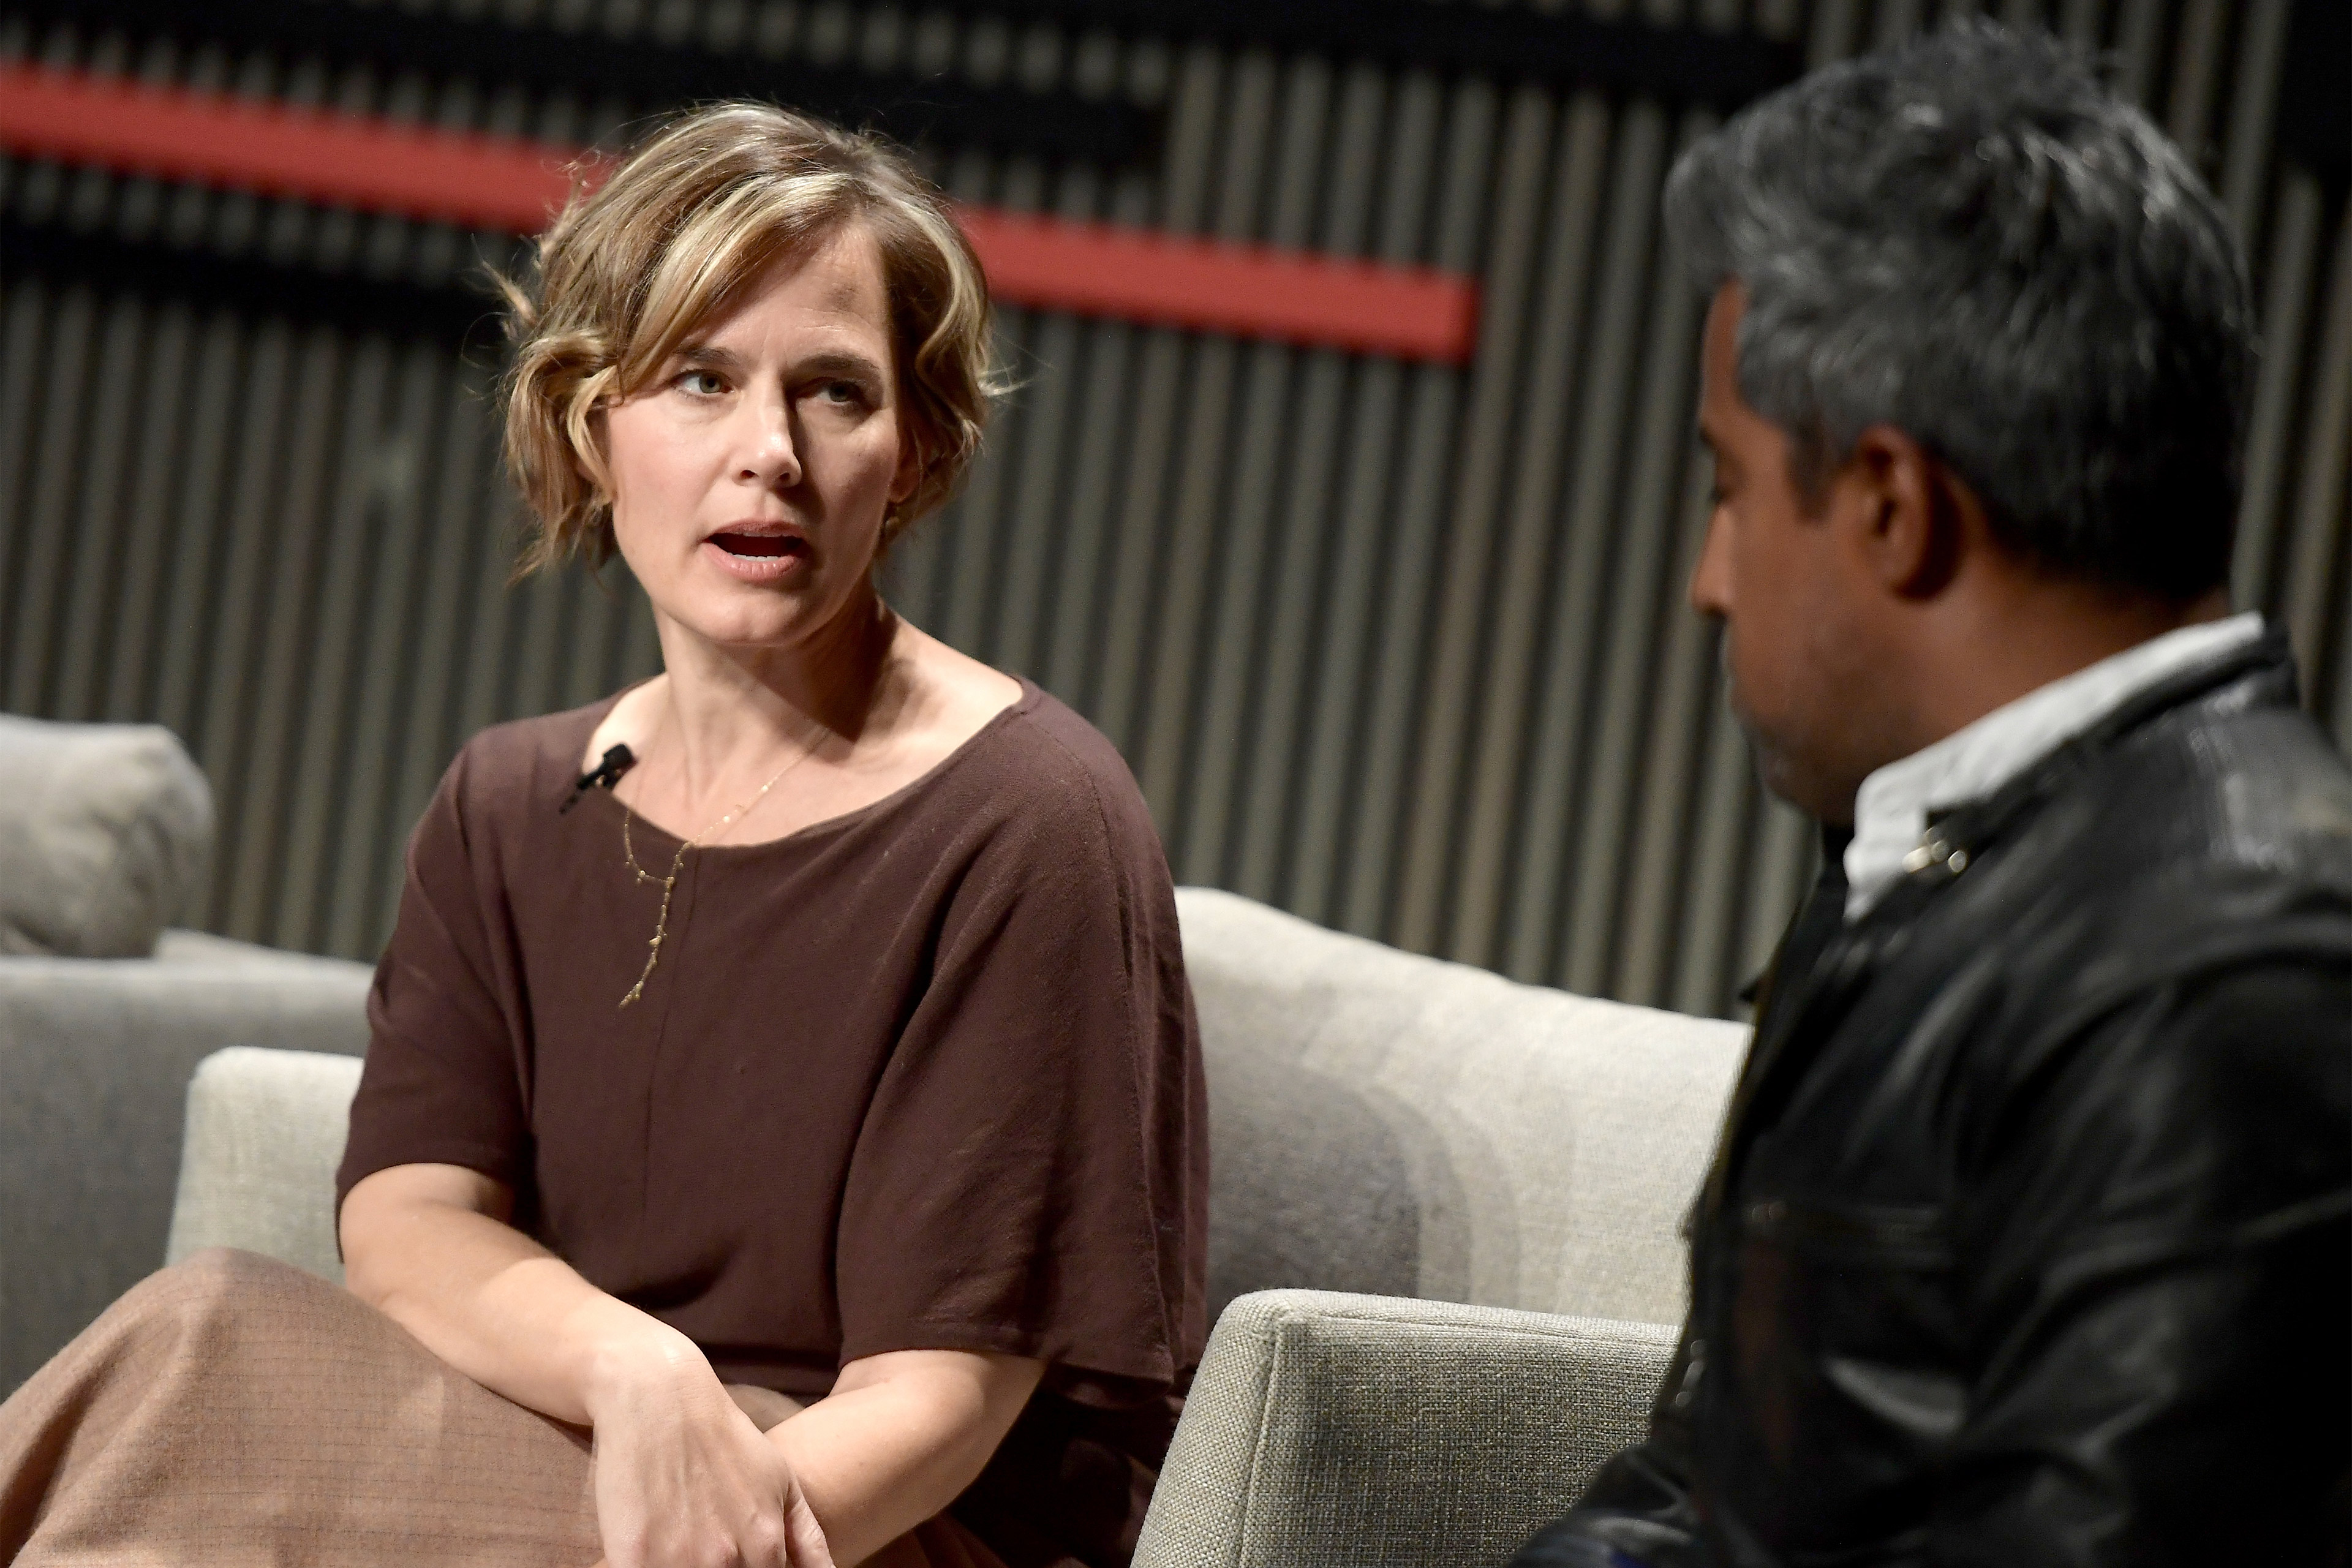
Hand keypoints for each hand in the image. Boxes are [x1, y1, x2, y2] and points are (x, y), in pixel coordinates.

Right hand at [583, 1334, 834, 1567]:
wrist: (663, 1399)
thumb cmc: (726, 1441)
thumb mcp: (782, 1483)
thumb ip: (808, 1541)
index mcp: (764, 1547)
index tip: (735, 1557)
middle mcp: (723, 1561)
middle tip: (706, 1537)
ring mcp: (675, 1562)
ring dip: (683, 1566)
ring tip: (680, 1537)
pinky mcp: (630, 1558)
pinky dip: (647, 1566)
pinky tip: (651, 1544)